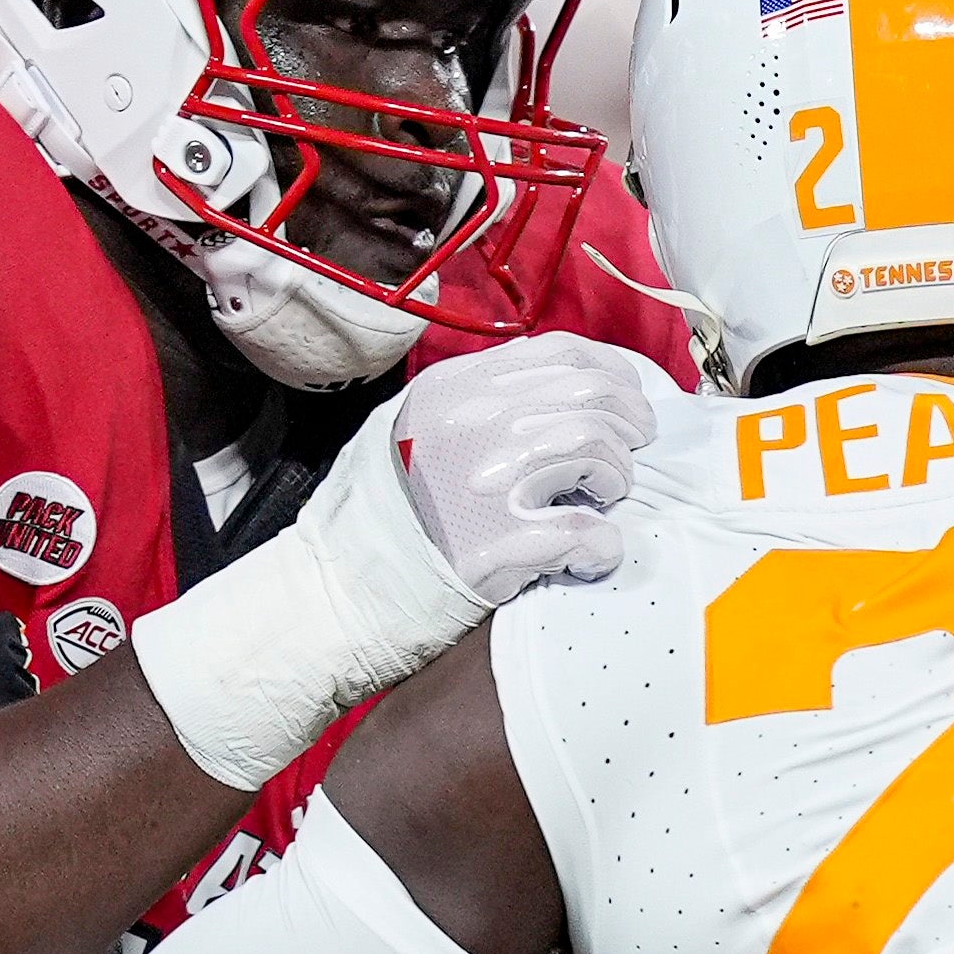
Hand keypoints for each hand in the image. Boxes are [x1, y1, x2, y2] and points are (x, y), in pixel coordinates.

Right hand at [133, 333, 672, 787]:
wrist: (325, 600)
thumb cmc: (370, 525)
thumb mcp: (405, 433)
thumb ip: (470, 405)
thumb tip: (549, 395)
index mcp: (450, 390)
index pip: (561, 353)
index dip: (613, 375)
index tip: (628, 400)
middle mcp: (469, 425)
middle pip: (590, 398)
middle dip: (626, 426)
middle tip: (626, 457)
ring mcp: (484, 484)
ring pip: (596, 454)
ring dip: (614, 480)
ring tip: (601, 501)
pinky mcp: (497, 548)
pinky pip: (585, 533)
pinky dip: (601, 545)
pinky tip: (590, 554)